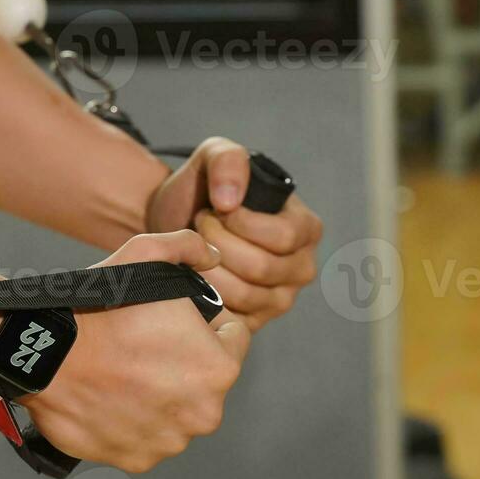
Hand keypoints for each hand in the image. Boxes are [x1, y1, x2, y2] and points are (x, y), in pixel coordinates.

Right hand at [23, 230, 249, 471]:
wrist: (40, 354)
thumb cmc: (96, 304)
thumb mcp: (145, 252)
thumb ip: (190, 247)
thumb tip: (214, 257)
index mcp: (219, 367)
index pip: (232, 338)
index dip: (204, 323)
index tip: (171, 319)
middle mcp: (205, 412)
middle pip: (204, 379)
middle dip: (182, 362)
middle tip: (141, 342)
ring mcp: (170, 442)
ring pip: (176, 411)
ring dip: (158, 394)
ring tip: (121, 369)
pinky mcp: (138, 460)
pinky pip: (145, 436)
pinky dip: (131, 420)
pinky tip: (108, 396)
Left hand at [145, 137, 320, 330]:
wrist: (174, 223)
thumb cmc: (203, 190)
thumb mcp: (213, 157)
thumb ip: (227, 161)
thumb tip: (230, 201)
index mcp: (305, 228)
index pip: (282, 236)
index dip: (239, 223)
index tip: (214, 208)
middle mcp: (301, 267)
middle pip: (262, 267)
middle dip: (218, 243)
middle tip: (199, 226)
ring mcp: (279, 299)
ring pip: (244, 293)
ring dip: (207, 267)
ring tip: (196, 246)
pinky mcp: (254, 321)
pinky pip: (230, 316)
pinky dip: (204, 293)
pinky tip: (193, 272)